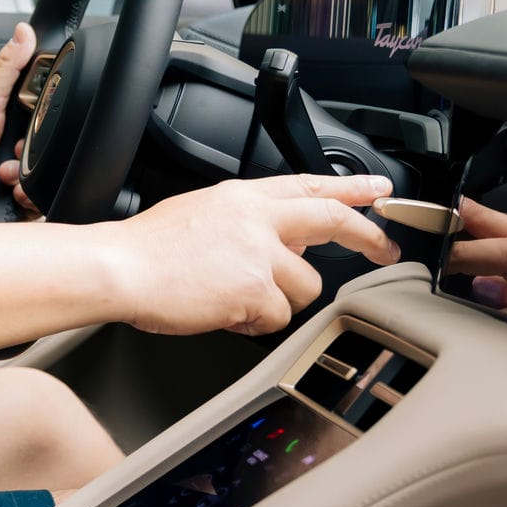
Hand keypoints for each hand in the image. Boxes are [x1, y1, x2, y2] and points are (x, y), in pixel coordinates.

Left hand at [0, 22, 33, 224]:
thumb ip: (7, 67)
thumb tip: (23, 32)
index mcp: (17, 119)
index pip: (53, 114)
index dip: (48, 119)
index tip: (32, 122)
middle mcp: (22, 148)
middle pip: (53, 149)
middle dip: (34, 153)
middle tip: (12, 150)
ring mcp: (22, 175)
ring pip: (49, 178)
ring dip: (27, 178)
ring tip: (3, 174)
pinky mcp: (21, 202)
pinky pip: (41, 203)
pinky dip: (27, 199)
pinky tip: (8, 192)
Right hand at [113, 173, 397, 335]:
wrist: (120, 268)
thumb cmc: (146, 249)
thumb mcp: (200, 213)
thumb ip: (245, 222)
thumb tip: (277, 240)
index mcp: (243, 197)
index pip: (309, 185)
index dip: (350, 187)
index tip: (378, 190)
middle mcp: (258, 219)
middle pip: (332, 220)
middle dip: (367, 236)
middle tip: (385, 249)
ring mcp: (259, 254)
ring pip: (306, 285)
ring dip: (279, 299)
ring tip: (237, 298)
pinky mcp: (256, 291)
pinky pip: (277, 318)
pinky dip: (252, 322)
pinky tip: (223, 312)